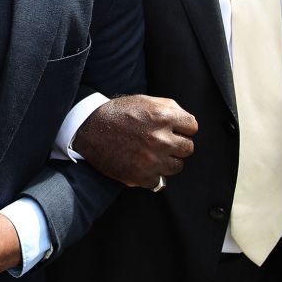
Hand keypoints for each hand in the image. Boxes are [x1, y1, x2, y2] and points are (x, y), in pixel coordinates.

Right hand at [72, 95, 197, 188]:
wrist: (89, 128)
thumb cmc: (118, 113)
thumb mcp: (144, 101)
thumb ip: (171, 108)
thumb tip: (189, 123)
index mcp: (163, 116)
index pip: (192, 126)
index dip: (182, 127)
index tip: (173, 129)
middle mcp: (161, 138)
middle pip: (188, 148)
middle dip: (177, 144)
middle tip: (161, 142)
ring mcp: (153, 159)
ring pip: (177, 166)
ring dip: (167, 161)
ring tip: (152, 154)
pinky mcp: (143, 176)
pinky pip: (161, 180)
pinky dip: (153, 175)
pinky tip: (142, 165)